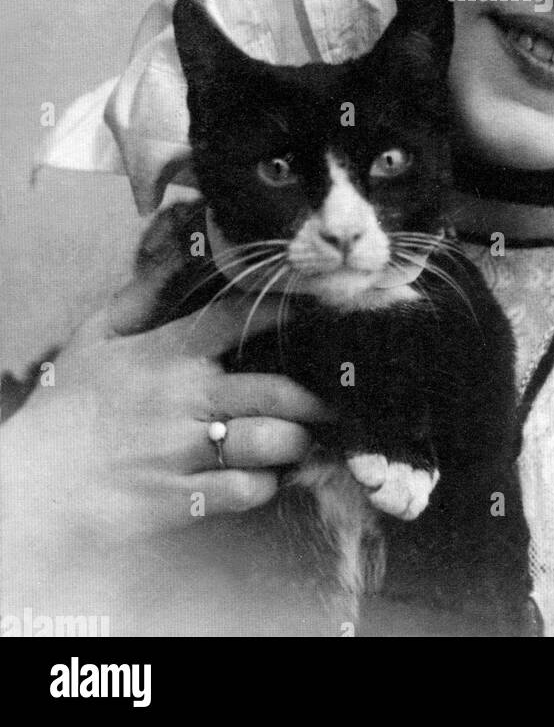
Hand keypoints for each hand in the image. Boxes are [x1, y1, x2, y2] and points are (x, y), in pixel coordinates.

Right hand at [0, 268, 332, 566]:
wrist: (32, 484)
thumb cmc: (67, 407)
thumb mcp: (95, 338)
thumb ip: (139, 295)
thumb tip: (173, 251)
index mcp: (168, 352)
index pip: (240, 317)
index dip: (283, 309)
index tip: (314, 308)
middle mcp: (186, 398)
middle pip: (276, 390)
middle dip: (313, 395)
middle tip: (327, 395)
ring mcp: (186, 450)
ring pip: (273, 441)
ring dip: (296, 440)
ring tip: (301, 437)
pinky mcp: (183, 497)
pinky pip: (248, 490)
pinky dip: (265, 484)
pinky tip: (264, 476)